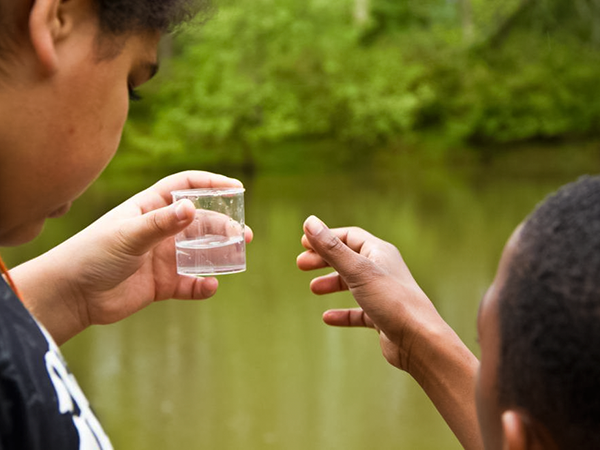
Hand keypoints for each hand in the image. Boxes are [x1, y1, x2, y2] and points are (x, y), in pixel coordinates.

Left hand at [12, 171, 252, 344]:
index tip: (237, 187)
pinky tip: (209, 286)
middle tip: (244, 234)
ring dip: (220, 253)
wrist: (72, 295)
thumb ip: (161, 223)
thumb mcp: (128, 235)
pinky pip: (190, 283)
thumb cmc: (92, 254)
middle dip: (224, 225)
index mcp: (149, 208)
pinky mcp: (162, 284)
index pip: (184, 187)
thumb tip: (192, 208)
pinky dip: (202, 286)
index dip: (211, 184)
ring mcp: (162, 257)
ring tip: (237, 256)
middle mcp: (159, 230)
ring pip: (200, 252)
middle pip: (199, 221)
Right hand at [297, 216, 481, 449]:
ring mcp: (383, 294)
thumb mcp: (357, 271)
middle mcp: (383, 270)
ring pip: (353, 284)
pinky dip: (343, 313)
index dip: (326, 237)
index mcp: (380, 253)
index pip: (350, 237)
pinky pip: (359, 312)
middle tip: (301, 264)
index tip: (303, 242)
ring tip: (314, 289)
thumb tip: (309, 222)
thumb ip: (332, 248)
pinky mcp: (383, 317)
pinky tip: (327, 318)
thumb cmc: (392, 301)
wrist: (419, 340)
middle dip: (324, 260)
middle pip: (349, 258)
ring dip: (332, 283)